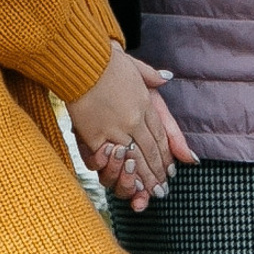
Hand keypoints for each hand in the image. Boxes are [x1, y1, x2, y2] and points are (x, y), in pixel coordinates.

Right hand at [66, 44, 198, 210]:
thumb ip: (152, 77)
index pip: (161, 134)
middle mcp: (135, 119)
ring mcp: (116, 128)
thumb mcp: (136, 66)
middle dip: (158, 173)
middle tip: (163, 190)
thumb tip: (168, 78)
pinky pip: (109, 158)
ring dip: (144, 178)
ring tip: (151, 193)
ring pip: (135, 159)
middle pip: (151, 151)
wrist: (82, 62)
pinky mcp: (95, 134)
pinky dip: (118, 171)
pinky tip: (125, 181)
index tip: (170, 169)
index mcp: (146, 103)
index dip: (166, 154)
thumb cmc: (107, 61)